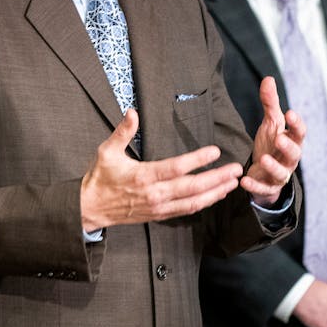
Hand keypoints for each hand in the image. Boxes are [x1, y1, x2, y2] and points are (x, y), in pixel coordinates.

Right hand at [79, 110, 241, 232]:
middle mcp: (155, 194)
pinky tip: (214, 196)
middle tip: (235, 169)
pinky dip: (203, 203)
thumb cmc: (99, 178)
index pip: (177, 167)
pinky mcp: (159, 214)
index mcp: (144, 176)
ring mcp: (159, 207)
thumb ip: (123, 132)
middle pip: (192, 187)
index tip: (215, 151)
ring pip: (194, 202)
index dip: (198, 160)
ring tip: (232, 183)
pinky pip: (186, 210)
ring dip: (215, 192)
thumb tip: (132, 112)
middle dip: (217, 178)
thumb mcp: (106, 151)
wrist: (90, 208)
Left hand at [243, 76, 303, 206]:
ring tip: (263, 158)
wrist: (265, 171)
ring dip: (273, 167)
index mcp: (292, 141)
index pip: (299, 133)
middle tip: (280, 138)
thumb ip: (270, 103)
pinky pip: (263, 188)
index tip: (290, 113)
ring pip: (281, 173)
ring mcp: (279, 174)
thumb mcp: (271, 123)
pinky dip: (254, 186)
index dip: (297, 124)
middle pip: (295, 154)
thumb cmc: (272, 144)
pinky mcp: (267, 187)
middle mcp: (289, 159)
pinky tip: (243, 181)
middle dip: (288, 147)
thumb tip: (268, 78)